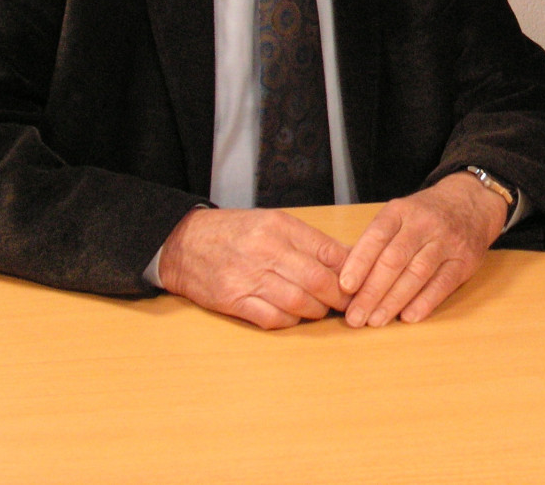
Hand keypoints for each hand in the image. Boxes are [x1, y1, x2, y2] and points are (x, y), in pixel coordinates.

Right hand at [158, 208, 351, 329]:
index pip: (328, 251)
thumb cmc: (234, 233)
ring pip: (299, 303)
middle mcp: (266, 250)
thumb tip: (347, 259)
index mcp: (280, 227)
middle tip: (348, 304)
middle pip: (318, 280)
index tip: (360, 283)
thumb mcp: (273, 223)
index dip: (350, 272)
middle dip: (340, 297)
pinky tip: (293, 316)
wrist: (184, 243)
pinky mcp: (233, 301)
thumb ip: (308, 241)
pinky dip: (290, 321)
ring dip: (316, 311)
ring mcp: (248, 277)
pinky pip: (272, 319)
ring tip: (321, 310)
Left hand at [338, 172, 507, 327]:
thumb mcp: (400, 215)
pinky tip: (408, 317)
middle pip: (394, 259)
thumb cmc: (425, 215)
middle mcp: (424, 224)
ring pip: (417, 273)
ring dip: (394, 300)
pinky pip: (443, 284)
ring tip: (376, 320)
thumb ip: (378, 241)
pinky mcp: (464, 260)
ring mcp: (447, 241)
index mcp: (401, 211)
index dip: (359, 262)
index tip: (345, 287)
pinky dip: (424, 302)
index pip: (376, 236)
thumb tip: (350, 280)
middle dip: (372, 291)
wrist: (471, 203)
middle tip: (355, 316)